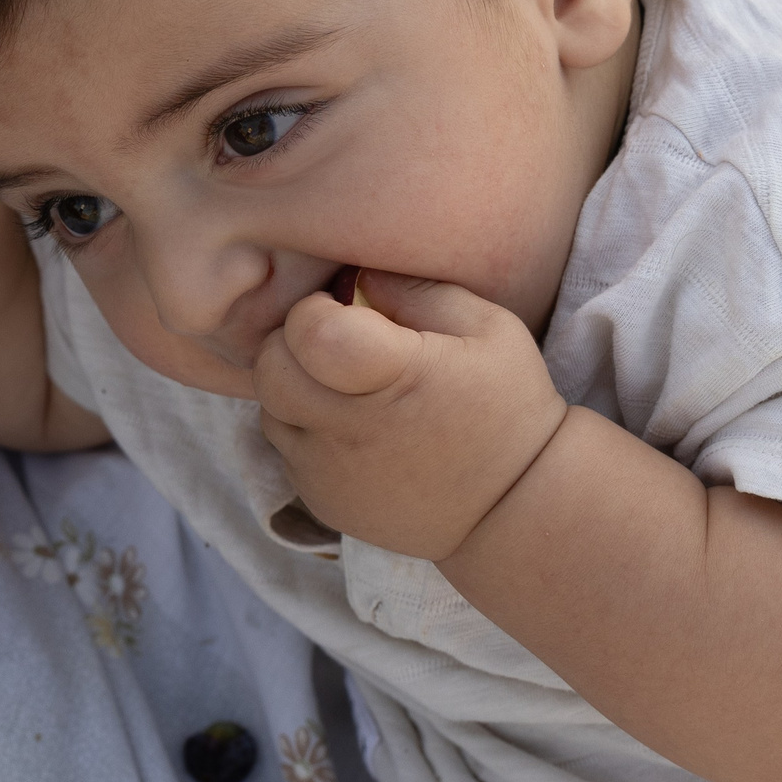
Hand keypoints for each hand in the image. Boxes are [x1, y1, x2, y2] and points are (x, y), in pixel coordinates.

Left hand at [254, 273, 569, 561]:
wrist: (512, 507)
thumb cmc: (506, 407)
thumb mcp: (488, 329)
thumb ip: (418, 290)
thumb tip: (355, 274)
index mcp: (395, 376)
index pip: (307, 330)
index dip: (313, 310)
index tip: (343, 312)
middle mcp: (352, 429)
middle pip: (270, 370)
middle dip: (289, 344)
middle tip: (332, 345)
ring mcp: (330, 473)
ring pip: (270, 410)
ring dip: (294, 389)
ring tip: (344, 389)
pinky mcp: (320, 501)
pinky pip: (286, 451)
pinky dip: (305, 432)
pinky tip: (352, 430)